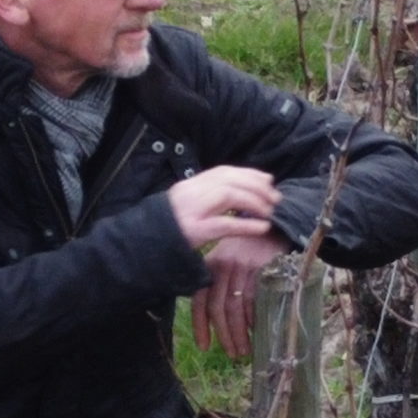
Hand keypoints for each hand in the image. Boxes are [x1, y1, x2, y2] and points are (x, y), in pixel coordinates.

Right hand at [166, 165, 280, 245]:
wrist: (142, 246)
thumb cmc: (167, 229)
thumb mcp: (186, 206)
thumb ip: (207, 197)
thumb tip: (237, 192)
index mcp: (189, 185)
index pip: (223, 172)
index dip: (248, 174)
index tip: (267, 180)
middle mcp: (190, 193)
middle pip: (229, 180)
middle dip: (256, 186)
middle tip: (275, 197)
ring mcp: (192, 211)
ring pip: (228, 196)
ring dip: (254, 201)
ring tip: (270, 211)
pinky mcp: (194, 232)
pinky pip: (225, 224)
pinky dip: (247, 225)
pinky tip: (262, 227)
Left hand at [193, 231, 291, 357]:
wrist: (273, 226)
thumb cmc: (250, 249)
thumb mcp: (229, 262)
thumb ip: (220, 285)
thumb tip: (217, 321)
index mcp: (210, 267)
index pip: (199, 300)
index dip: (200, 326)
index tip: (204, 346)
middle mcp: (222, 267)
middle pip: (217, 308)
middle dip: (224, 335)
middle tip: (232, 353)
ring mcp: (241, 267)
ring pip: (235, 308)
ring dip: (239, 333)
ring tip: (244, 350)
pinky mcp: (259, 268)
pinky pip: (253, 300)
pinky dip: (254, 320)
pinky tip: (257, 332)